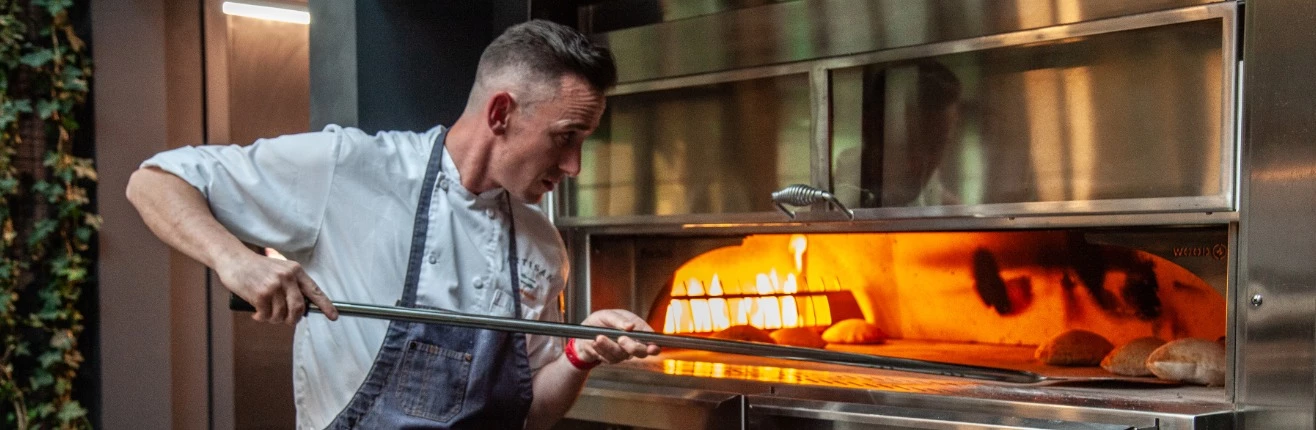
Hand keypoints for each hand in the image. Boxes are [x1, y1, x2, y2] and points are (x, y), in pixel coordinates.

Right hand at [216, 252, 338, 324]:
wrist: (233, 259)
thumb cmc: (256, 268)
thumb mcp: (280, 270)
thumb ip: (291, 285)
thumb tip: (301, 308)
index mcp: (296, 271)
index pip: (314, 291)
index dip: (326, 305)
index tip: (334, 317)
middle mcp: (287, 277)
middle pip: (299, 308)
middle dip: (293, 319)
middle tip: (286, 321)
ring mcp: (274, 285)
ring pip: (281, 314)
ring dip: (274, 319)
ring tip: (266, 314)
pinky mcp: (260, 293)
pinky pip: (266, 315)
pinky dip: (262, 318)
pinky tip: (257, 314)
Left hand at [572, 309, 660, 364]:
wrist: (583, 335)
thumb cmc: (598, 321)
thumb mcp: (606, 315)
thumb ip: (618, 319)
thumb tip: (631, 326)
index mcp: (637, 327)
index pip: (651, 339)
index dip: (654, 345)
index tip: (651, 348)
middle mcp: (633, 341)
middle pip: (641, 352)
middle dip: (632, 346)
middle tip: (621, 338)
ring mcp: (624, 352)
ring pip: (622, 355)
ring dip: (609, 346)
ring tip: (598, 337)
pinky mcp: (614, 359)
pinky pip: (610, 359)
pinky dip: (601, 350)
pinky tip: (595, 343)